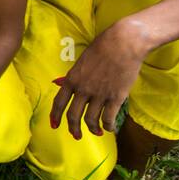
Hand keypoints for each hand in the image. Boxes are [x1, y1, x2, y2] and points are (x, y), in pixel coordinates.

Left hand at [50, 19, 149, 139]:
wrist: (123, 43)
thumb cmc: (103, 48)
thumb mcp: (82, 61)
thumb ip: (74, 76)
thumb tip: (63, 83)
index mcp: (72, 79)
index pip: (59, 102)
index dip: (55, 115)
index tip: (54, 125)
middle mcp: (83, 89)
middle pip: (73, 116)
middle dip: (73, 129)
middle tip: (76, 136)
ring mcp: (99, 95)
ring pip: (91, 120)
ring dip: (93, 129)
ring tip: (96, 132)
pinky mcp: (116, 98)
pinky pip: (108, 118)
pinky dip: (108, 126)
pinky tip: (110, 128)